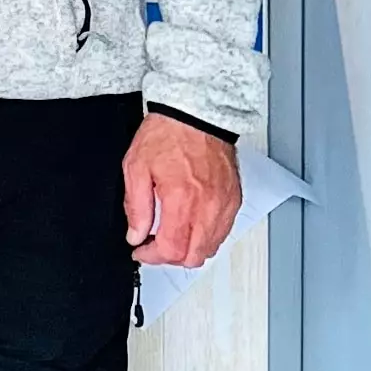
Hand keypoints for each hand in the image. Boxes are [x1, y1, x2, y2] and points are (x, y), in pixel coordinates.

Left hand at [123, 113, 241, 267]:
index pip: (172, 250)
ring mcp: (225, 205)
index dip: (152, 257)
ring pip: (211, 248)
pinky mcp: (234, 200)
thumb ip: (136, 206)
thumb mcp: (136, 166)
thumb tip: (136, 235)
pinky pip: (223, 232)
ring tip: (171, 233)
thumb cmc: (167, 133)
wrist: (196, 113)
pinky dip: (206, 236)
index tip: (141, 250)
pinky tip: (191, 223)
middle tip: (154, 244)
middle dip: (171, 257)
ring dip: (190, 248)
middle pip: (194, 256)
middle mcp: (208, 206)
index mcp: (182, 199)